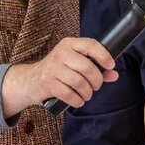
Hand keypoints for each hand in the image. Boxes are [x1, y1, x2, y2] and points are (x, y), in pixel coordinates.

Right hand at [2, 37, 116, 115]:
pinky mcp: (47, 82)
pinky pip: (69, 94)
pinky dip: (78, 100)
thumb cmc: (57, 71)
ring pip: (80, 82)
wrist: (29, 80)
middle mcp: (60, 53)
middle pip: (87, 67)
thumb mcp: (74, 64)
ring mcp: (52, 67)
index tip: (111, 65)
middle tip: (96, 86)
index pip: (91, 45)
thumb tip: (114, 74)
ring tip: (86, 94)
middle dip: (96, 81)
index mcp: (69, 44)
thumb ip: (95, 67)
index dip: (104, 55)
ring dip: (87, 93)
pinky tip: (78, 100)